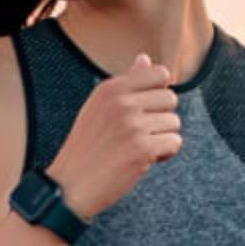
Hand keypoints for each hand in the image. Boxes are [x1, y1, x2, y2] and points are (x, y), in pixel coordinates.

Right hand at [47, 53, 181, 219]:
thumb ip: (125, 84)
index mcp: (110, 89)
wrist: (69, 187)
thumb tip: (145, 58)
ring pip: (174, 123)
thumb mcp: (98, 108)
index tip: (145, 111)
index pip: (159, 73)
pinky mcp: (142, 149)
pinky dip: (164, 154)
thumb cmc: (86, 149)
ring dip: (162, 139)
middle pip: (170, 99)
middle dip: (160, 119)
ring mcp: (132, 125)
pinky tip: (143, 161)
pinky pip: (174, 143)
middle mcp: (121, 103)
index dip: (159, 94)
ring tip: (137, 149)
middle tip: (139, 135)